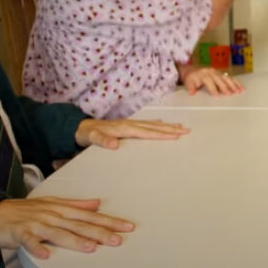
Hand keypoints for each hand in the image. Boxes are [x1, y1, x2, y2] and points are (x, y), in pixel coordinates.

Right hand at [0, 196, 133, 258]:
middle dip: (99, 232)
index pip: (90, 216)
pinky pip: (29, 242)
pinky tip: (46, 255)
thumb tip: (97, 203)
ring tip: (91, 247)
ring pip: (58, 233)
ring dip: (74, 240)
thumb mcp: (52, 204)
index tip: (126, 226)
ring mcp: (36, 224)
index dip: (109, 221)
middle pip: (79, 225)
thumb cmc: (25, 211)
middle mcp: (52, 215)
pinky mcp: (20, 233)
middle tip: (117, 239)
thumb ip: (76, 205)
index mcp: (61, 209)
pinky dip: (37, 248)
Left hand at [74, 118, 189, 149]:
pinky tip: (162, 123)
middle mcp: (130, 124)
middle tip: (186, 130)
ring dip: (167, 126)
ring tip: (181, 126)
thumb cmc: (87, 135)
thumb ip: (102, 140)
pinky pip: (147, 124)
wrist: (81, 127)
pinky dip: (157, 124)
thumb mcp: (92, 139)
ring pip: (153, 124)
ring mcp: (130, 123)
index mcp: (124, 128)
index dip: (161, 134)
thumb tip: (114, 144)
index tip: (175, 136)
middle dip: (171, 129)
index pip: (147, 132)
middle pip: (154, 126)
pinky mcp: (128, 125)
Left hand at [178, 64, 242, 95]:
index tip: (217, 95)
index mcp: (204, 74)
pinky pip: (230, 77)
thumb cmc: (191, 78)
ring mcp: (217, 72)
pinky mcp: (221, 73)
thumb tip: (192, 92)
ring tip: (239, 91)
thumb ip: (190, 87)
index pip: (209, 81)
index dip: (213, 88)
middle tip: (230, 94)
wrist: (192, 70)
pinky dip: (236, 82)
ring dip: (233, 84)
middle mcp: (212, 72)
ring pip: (227, 78)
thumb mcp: (188, 82)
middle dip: (225, 87)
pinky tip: (241, 87)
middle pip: (220, 79)